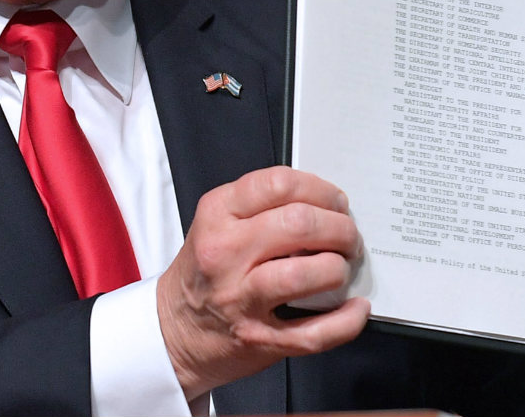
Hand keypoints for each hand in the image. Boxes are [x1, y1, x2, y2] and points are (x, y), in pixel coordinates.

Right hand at [157, 167, 368, 399]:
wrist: (170, 333)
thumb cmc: (206, 273)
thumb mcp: (218, 224)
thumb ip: (264, 209)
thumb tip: (330, 206)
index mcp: (218, 216)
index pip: (279, 185)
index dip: (321, 190)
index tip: (337, 203)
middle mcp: (225, 254)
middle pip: (300, 224)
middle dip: (340, 228)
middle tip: (348, 238)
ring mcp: (240, 299)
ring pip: (305, 273)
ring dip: (338, 269)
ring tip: (341, 269)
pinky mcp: (257, 339)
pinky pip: (313, 332)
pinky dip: (345, 321)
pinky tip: (355, 309)